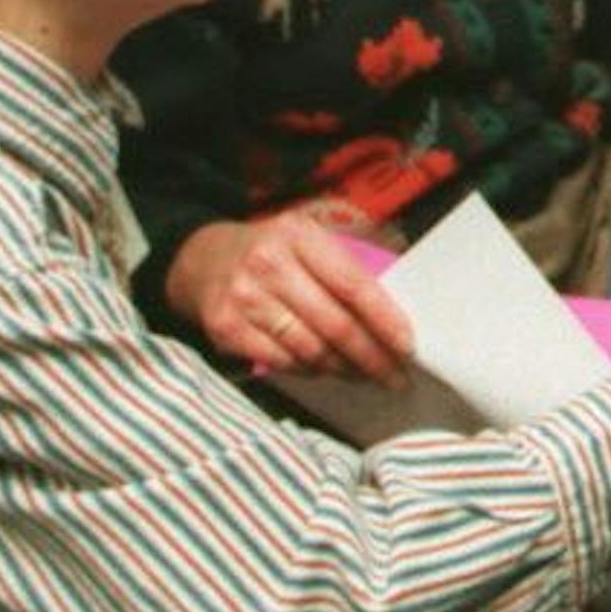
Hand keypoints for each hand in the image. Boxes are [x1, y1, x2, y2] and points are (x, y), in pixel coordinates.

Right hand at [165, 202, 415, 381]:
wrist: (203, 258)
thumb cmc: (272, 251)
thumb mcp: (308, 237)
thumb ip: (348, 263)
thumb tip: (397, 304)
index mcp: (300, 235)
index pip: (353, 285)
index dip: (385, 320)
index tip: (408, 346)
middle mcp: (269, 264)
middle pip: (334, 325)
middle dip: (372, 357)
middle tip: (395, 376)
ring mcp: (244, 298)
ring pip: (309, 350)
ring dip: (344, 369)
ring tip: (365, 374)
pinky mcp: (225, 328)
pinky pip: (281, 363)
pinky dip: (309, 371)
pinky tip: (324, 369)